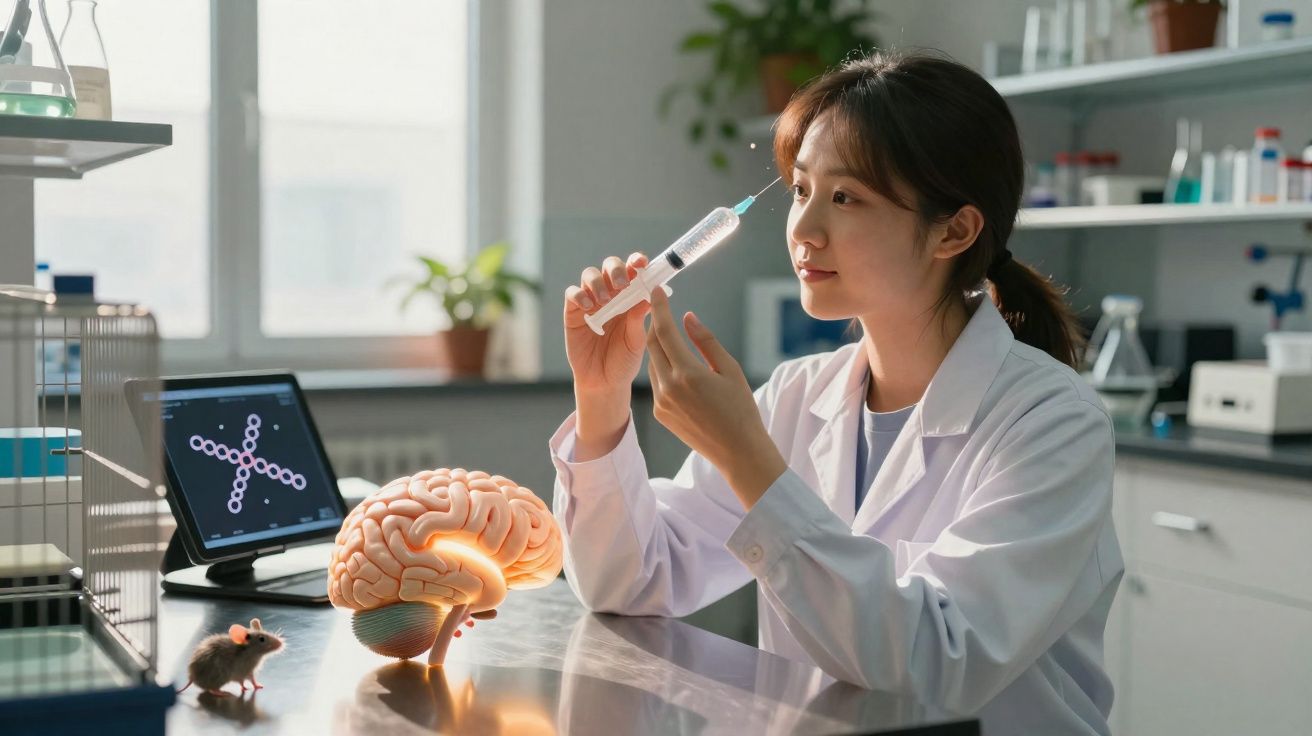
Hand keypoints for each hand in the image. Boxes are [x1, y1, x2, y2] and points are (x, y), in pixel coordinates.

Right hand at [564, 252, 652, 394]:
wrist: (604, 382)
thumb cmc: (624, 360)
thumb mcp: (636, 340)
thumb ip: (639, 319)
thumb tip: (648, 295)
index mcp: (631, 297)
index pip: (634, 271)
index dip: (637, 262)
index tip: (641, 263)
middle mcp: (611, 294)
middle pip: (610, 267)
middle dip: (616, 269)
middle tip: (622, 283)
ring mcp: (591, 301)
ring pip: (590, 275)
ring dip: (598, 282)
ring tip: (605, 300)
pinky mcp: (574, 312)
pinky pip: (572, 294)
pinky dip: (579, 294)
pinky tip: (589, 306)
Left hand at [645, 288, 786, 507]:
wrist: (737, 451)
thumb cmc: (741, 408)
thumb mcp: (730, 370)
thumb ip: (706, 341)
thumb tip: (688, 317)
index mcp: (688, 373)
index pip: (665, 331)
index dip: (659, 308)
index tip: (656, 290)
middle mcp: (669, 387)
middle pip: (652, 345)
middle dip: (655, 324)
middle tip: (661, 309)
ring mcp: (661, 403)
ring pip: (653, 364)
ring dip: (659, 348)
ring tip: (672, 337)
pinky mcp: (660, 414)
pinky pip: (656, 383)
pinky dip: (663, 369)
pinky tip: (677, 367)